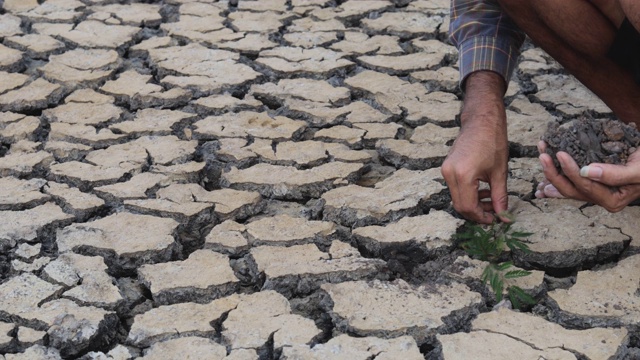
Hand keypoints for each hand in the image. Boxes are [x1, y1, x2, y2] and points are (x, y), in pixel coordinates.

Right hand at [441, 72, 509, 223]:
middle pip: (460, 206)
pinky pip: (456, 188)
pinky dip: (469, 194)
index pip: (469, 207)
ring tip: (492, 201)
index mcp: (463, 175)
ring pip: (457, 198)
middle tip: (495, 213)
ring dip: (474, 204)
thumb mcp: (500, 172)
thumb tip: (504, 216)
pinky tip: (483, 191)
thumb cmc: (493, 141)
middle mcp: (450, 174)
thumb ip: (500, 197)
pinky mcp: (447, 168)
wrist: (481, 120)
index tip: (496, 220)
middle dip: (477, 213)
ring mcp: (446, 171)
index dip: (482, 217)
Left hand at [538, 141, 639, 211]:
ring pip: (567, 187)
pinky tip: (541, 183)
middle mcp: (601, 199)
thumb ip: (615, 174)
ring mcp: (595, 193)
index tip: (560, 153)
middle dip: (553, 173)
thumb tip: (586, 171)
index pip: (585, 187)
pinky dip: (556, 180)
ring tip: (540, 160)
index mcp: (612, 200)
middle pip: (571, 190)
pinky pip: (570, 184)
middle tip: (542, 154)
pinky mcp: (592, 184)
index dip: (570, 171)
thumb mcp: (638, 170)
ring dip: (550, 174)